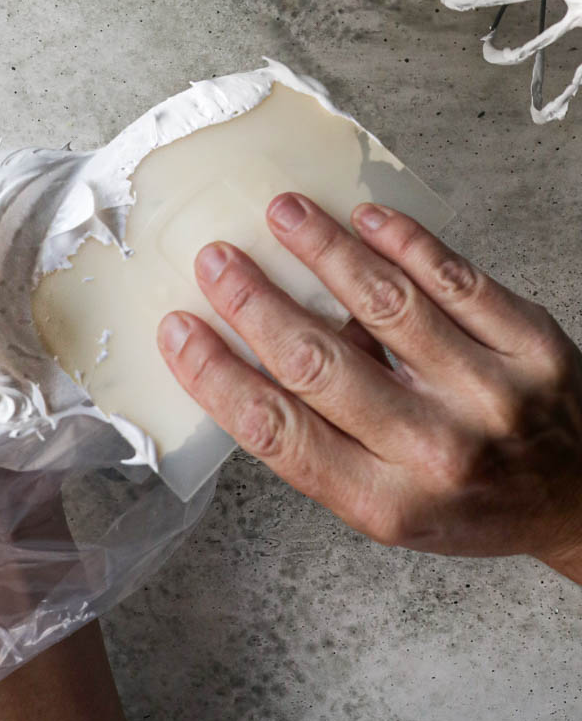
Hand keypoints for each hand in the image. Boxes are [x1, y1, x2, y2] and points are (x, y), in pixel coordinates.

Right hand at [158, 196, 581, 580]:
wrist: (579, 498)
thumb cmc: (472, 501)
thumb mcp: (391, 506)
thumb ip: (328, 440)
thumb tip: (259, 349)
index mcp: (387, 503)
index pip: (279, 434)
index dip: (218, 377)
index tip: (178, 331)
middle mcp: (438, 451)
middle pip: (321, 366)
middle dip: (256, 305)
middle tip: (217, 260)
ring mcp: (491, 394)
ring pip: (387, 307)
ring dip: (324, 253)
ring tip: (283, 214)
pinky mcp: (532, 346)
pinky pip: (458, 281)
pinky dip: (406, 244)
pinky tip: (366, 218)